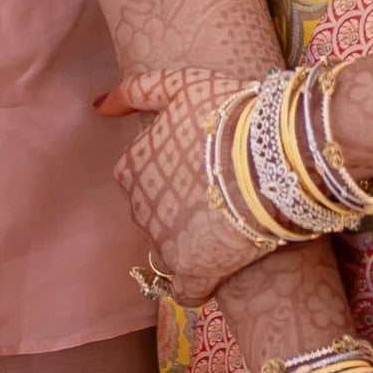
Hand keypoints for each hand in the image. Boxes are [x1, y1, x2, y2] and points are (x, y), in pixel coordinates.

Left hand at [97, 65, 281, 301]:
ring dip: (196, 237)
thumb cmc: (231, 113)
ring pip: (173, 245)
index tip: (207, 159)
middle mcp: (139, 208)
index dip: (177, 166)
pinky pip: (188, 288)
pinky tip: (225, 262)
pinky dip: (202, 280)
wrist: (274, 156)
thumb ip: (138, 91)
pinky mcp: (194, 272)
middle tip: (225, 185)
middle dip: (183, 203)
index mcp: (131, 166)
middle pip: (157, 210)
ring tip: (235, 216)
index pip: (141, 173)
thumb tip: (98, 106)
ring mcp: (164, 243)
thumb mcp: (183, 85)